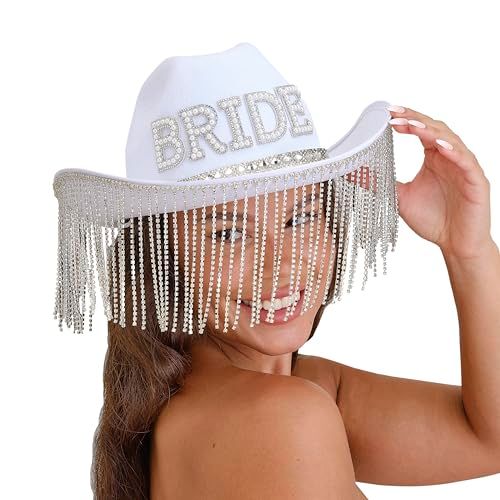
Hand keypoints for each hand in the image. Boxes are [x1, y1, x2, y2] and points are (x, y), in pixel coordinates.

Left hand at [387, 105, 493, 259]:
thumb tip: (353, 172)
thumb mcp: (399, 197)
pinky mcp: (476, 180)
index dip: (406, 119)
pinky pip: (465, 160)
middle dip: (414, 119)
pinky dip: (452, 150)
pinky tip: (438, 145)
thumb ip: (380, 183)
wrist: (455, 244)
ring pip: (450, 139)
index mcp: (433, 158)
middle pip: (434, 128)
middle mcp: (449, 157)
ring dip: (430, 130)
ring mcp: (464, 166)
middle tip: (394, 113)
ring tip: (411, 124)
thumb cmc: (432, 219)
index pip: (420, 130)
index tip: (386, 114)